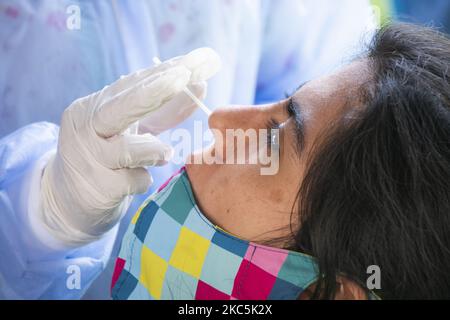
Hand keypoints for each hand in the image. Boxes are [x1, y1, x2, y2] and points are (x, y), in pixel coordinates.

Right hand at [39, 48, 220, 245]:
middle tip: (183, 76)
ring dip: (154, 150)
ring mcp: (89, 159)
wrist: (72, 200)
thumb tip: (200, 86)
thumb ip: (165, 111)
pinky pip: (134, 181)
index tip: (191, 61)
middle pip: (121, 107)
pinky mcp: (98, 188)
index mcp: (93, 107)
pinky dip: (143, 179)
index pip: (131, 84)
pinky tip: (136, 180)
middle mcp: (85, 128)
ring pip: (129, 150)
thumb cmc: (109, 157)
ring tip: (166, 152)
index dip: (162, 72)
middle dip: (155, 91)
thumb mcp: (134, 129)